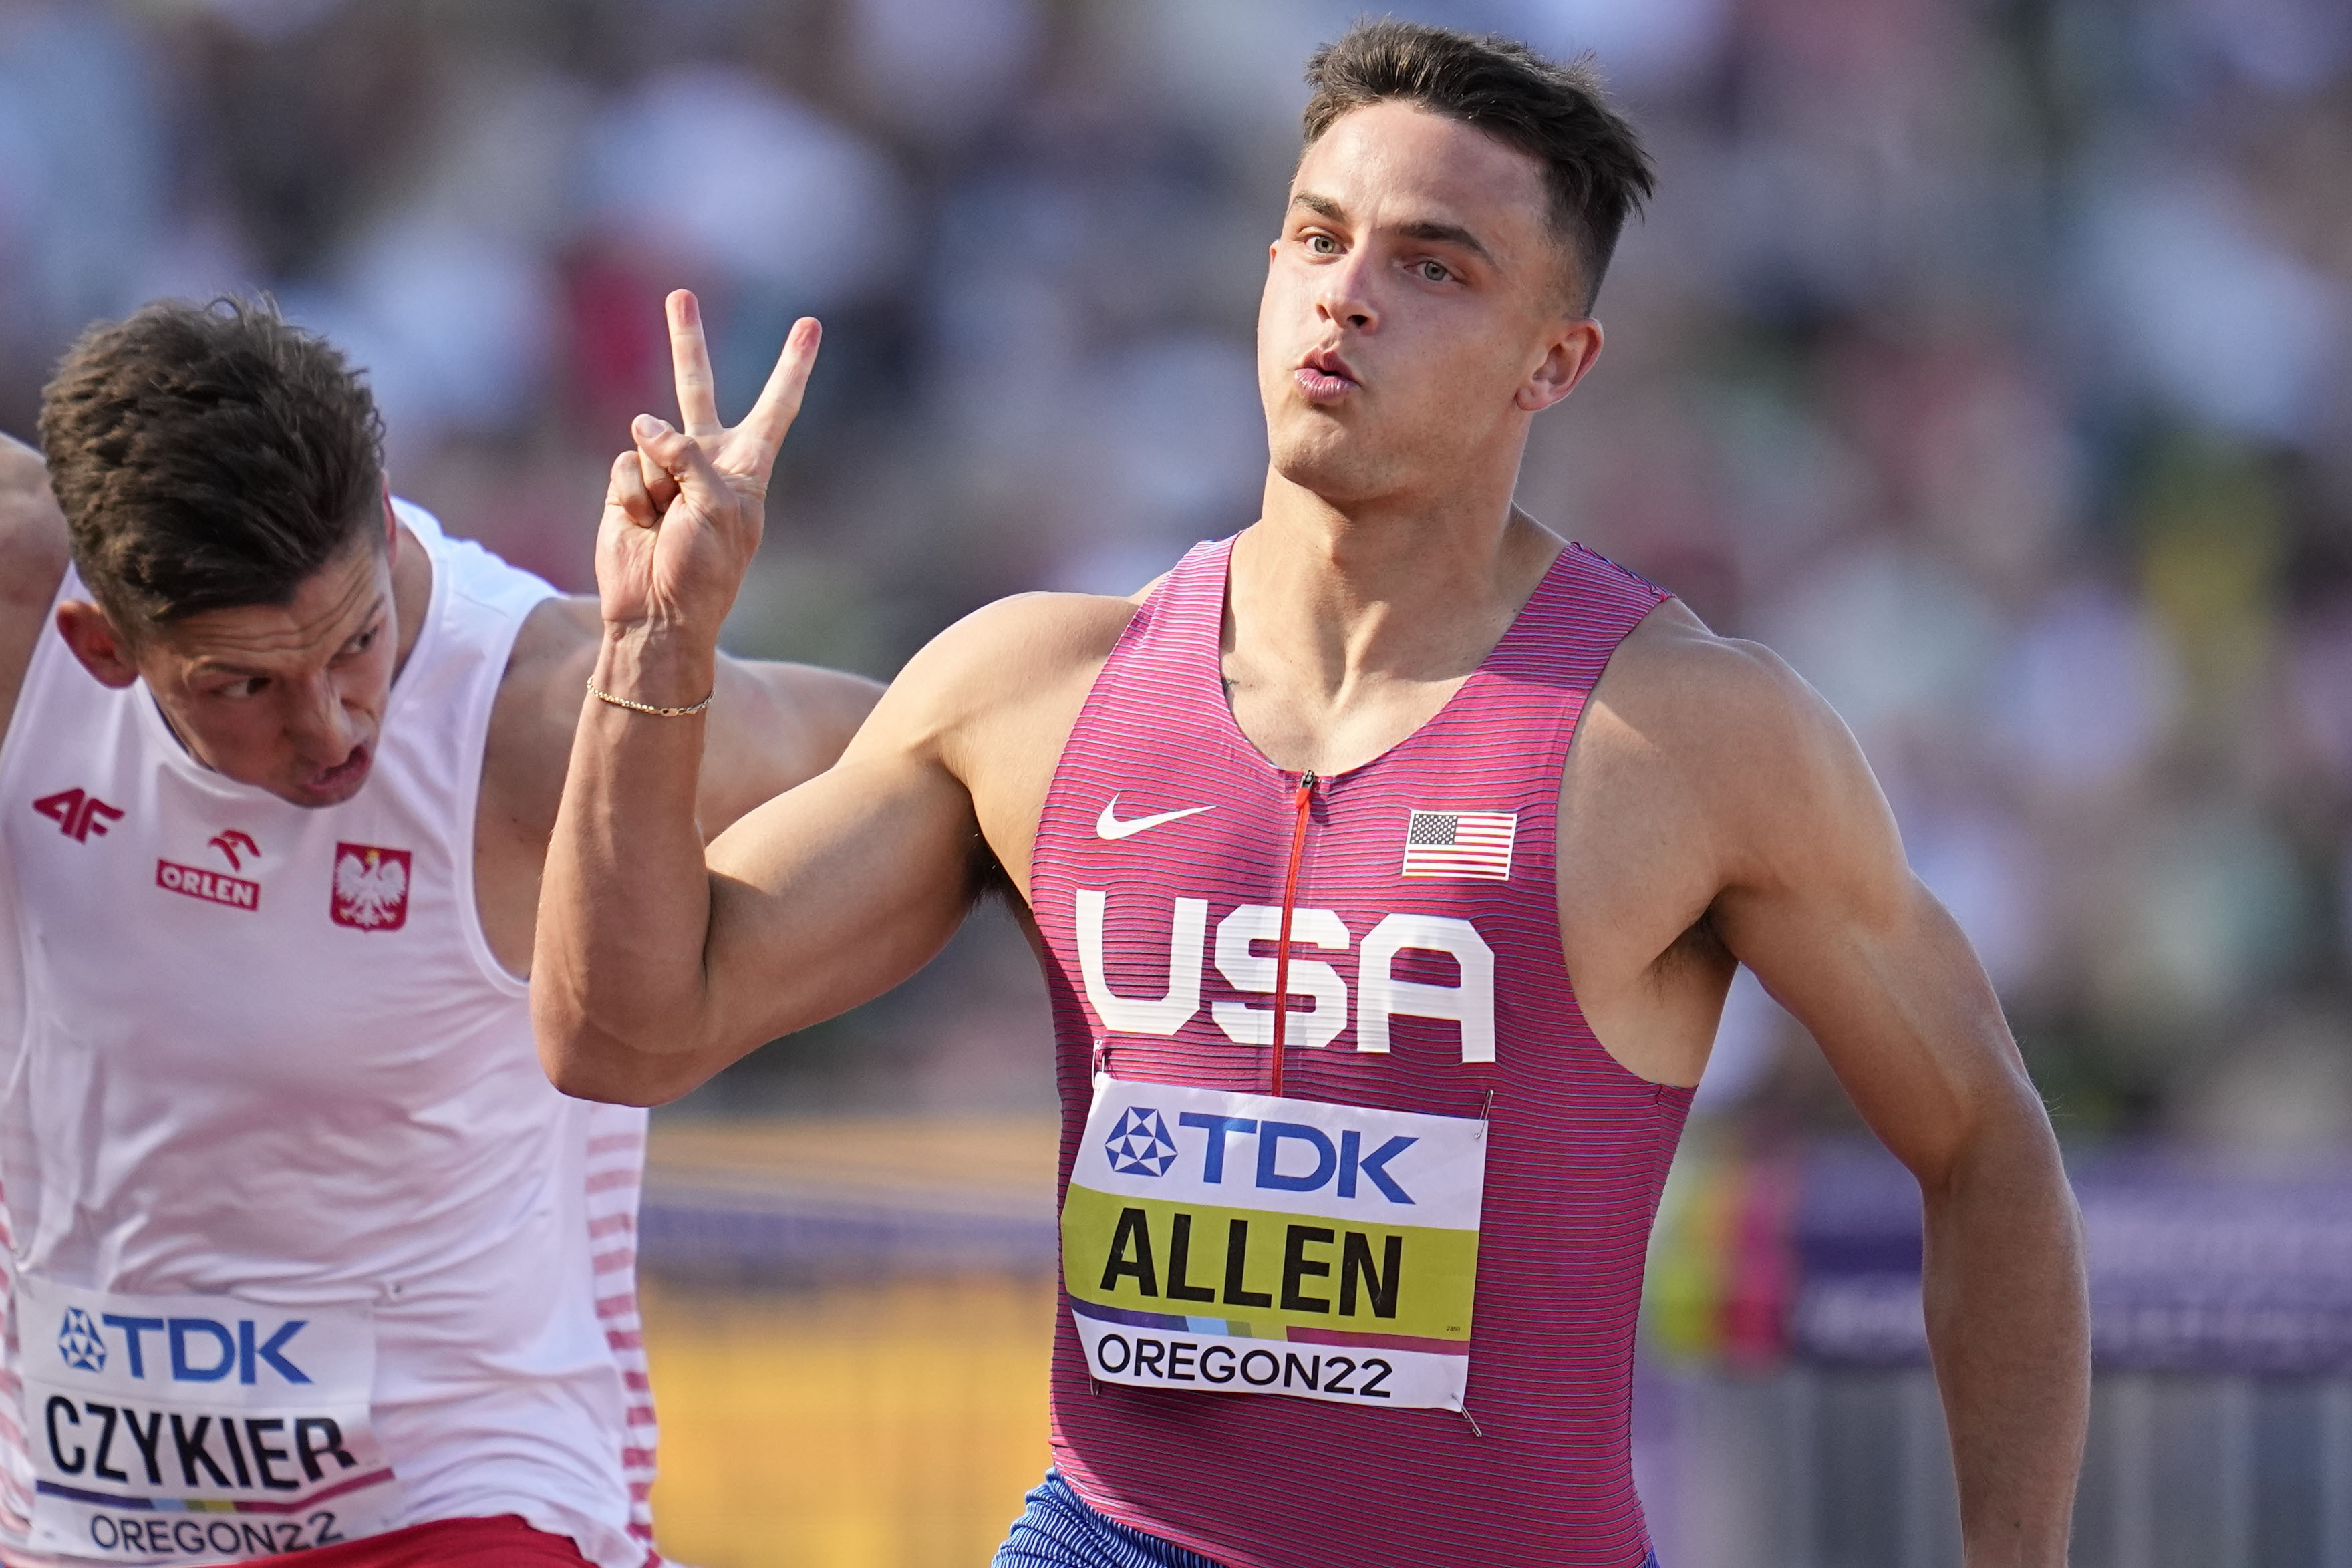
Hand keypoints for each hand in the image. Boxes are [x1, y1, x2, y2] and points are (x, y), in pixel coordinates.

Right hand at [597, 290, 819, 641]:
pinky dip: (630, 495)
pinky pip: (623, 466)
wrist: (657, 614)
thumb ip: (685, 456)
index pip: (776, 407)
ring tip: (666, 523)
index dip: (792, 367)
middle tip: (679, 295)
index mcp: (746, 468)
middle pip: (697, 389)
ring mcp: (664, 472)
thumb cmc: (703, 570)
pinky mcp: (626, 486)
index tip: (810, 326)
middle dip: (687, 344)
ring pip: (650, 436)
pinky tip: (640, 526)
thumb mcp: (716, 509)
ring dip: (656, 482)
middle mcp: (706, 463)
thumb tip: (642, 422)